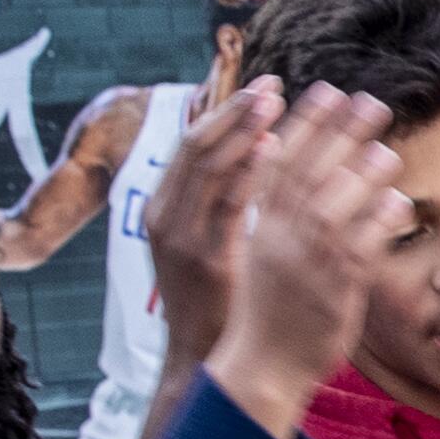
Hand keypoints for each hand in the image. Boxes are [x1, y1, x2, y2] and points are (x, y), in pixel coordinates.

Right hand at [146, 77, 284, 366]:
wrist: (203, 355)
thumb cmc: (219, 296)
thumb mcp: (212, 240)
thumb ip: (226, 200)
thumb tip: (265, 151)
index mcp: (164, 208)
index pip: (192, 145)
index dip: (226, 112)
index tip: (264, 86)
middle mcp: (166, 216)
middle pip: (197, 147)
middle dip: (234, 112)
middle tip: (272, 83)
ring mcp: (182, 237)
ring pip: (208, 168)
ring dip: (242, 131)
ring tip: (274, 102)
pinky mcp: (206, 259)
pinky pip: (226, 204)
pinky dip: (248, 171)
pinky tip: (273, 148)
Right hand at [205, 83, 409, 438]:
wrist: (262, 365)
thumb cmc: (270, 310)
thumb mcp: (264, 254)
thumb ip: (282, 216)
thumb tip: (305, 175)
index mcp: (260, 225)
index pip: (278, 162)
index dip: (303, 123)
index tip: (326, 90)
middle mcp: (279, 237)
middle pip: (310, 173)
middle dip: (339, 132)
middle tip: (370, 98)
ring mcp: (307, 261)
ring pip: (334, 205)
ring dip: (362, 172)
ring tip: (389, 145)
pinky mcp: (334, 288)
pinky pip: (361, 247)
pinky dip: (379, 221)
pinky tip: (401, 201)